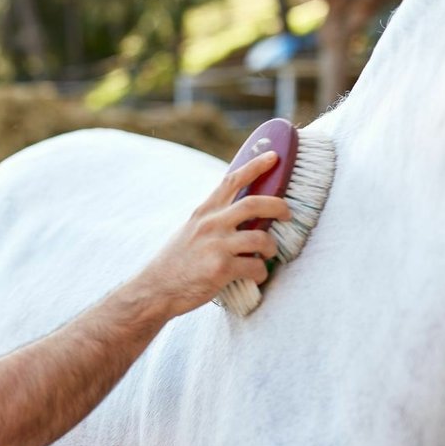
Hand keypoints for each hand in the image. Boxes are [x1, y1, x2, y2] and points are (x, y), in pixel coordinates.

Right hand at [140, 151, 290, 317]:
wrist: (157, 288)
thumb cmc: (177, 261)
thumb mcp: (190, 230)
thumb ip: (213, 219)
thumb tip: (240, 214)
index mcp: (204, 212)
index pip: (231, 181)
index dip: (255, 166)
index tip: (273, 157)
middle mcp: (210, 224)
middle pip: (254, 204)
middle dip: (278, 206)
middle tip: (288, 214)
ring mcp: (216, 245)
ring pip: (261, 239)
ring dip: (271, 248)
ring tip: (266, 255)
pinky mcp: (221, 269)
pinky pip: (256, 267)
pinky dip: (261, 273)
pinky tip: (254, 277)